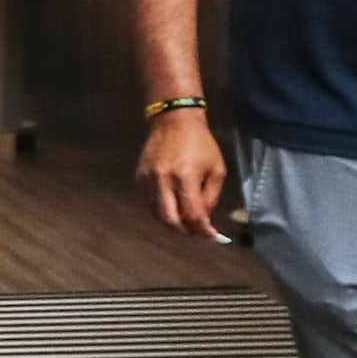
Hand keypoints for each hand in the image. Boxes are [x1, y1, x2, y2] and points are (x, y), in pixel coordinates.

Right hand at [138, 107, 227, 234]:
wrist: (174, 121)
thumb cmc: (201, 144)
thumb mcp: (217, 169)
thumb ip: (211, 197)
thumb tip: (203, 220)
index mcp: (186, 176)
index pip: (193, 215)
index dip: (203, 231)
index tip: (212, 237)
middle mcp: (163, 180)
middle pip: (171, 221)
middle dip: (185, 232)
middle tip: (196, 234)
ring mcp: (148, 179)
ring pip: (157, 215)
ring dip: (172, 224)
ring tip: (185, 224)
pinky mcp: (139, 177)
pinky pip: (149, 203)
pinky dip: (162, 211)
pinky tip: (173, 208)